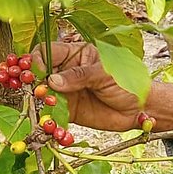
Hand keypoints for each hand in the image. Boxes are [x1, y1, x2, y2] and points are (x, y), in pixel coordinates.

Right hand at [32, 41, 172, 133]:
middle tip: (36, 91)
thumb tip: (52, 80)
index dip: (38, 61)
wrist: (140, 108)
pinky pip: (51, 113)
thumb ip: (80, 75)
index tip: (39, 73)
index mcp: (75, 54)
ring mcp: (65, 91)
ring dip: (37, 100)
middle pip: (38, 73)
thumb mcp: (105, 73)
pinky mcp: (67, 111)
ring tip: (45, 105)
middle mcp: (65, 72)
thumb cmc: (127, 81)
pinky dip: (46, 117)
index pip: (47, 52)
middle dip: (32, 81)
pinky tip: (49, 121)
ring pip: (40, 93)